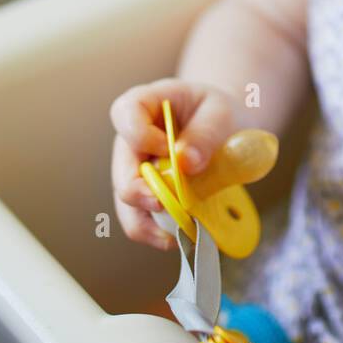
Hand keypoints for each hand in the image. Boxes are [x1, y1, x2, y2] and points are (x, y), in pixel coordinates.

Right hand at [109, 78, 239, 248]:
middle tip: (169, 205)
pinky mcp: (146, 196)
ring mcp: (133, 172)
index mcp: (141, 105)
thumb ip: (205, 133)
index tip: (169, 147)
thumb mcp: (219, 112)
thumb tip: (186, 163)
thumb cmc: (215, 111)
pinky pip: (142, 219)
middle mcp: (129, 142)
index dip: (142, 136)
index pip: (125, 116)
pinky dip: (158, 232)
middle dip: (143, 194)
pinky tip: (179, 236)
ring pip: (126, 205)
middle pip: (122, 171)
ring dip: (149, 223)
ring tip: (176, 234)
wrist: (221, 126)